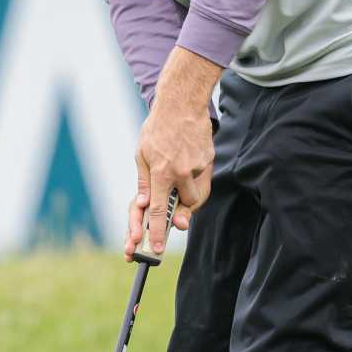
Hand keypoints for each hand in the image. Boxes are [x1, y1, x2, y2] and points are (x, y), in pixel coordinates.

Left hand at [125, 47, 220, 259]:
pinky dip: (196, 178)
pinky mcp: (209, 160)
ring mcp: (198, 166)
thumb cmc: (157, 129)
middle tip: (174, 212)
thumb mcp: (142, 155)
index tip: (155, 248)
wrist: (182, 103)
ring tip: (180, 177)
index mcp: (161, 172)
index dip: (156, 232)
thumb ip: (144, 182)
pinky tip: (188, 162)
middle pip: (185, 207)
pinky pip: (203, 180)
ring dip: (188, 195)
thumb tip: (144, 205)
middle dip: (180, 212)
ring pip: (198, 196)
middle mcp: (181, 172)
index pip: (158, 210)